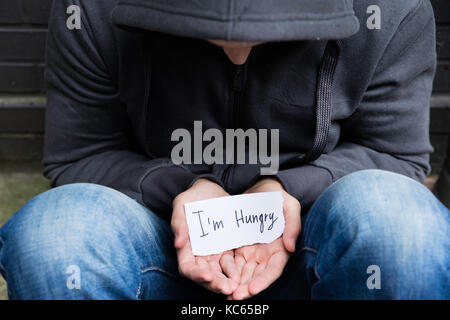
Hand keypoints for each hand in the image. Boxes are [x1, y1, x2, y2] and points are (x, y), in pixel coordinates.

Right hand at [171, 178, 239, 294]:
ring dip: (226, 282)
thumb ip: (179, 222)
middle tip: (227, 288)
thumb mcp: (182, 204)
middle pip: (205, 275)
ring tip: (236, 286)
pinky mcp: (227, 249)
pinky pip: (231, 264)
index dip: (196, 274)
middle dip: (214, 284)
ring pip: (219, 273)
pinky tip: (242, 276)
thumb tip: (178, 243)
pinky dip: (235, 272)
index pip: (187, 267)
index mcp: (186, 247)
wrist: (212, 189)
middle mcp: (199, 254)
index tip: (207, 275)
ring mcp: (214, 253)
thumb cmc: (194, 196)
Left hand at [228, 178, 300, 299]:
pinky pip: (233, 263)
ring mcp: (252, 252)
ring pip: (244, 273)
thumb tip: (290, 247)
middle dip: (247, 288)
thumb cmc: (277, 197)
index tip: (253, 289)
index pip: (274, 269)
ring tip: (225, 294)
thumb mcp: (289, 206)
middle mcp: (267, 255)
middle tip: (234, 297)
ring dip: (236, 285)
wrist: (260, 188)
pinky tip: (218, 279)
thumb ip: (292, 225)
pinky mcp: (239, 247)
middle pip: (257, 276)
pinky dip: (227, 273)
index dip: (264, 281)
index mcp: (281, 248)